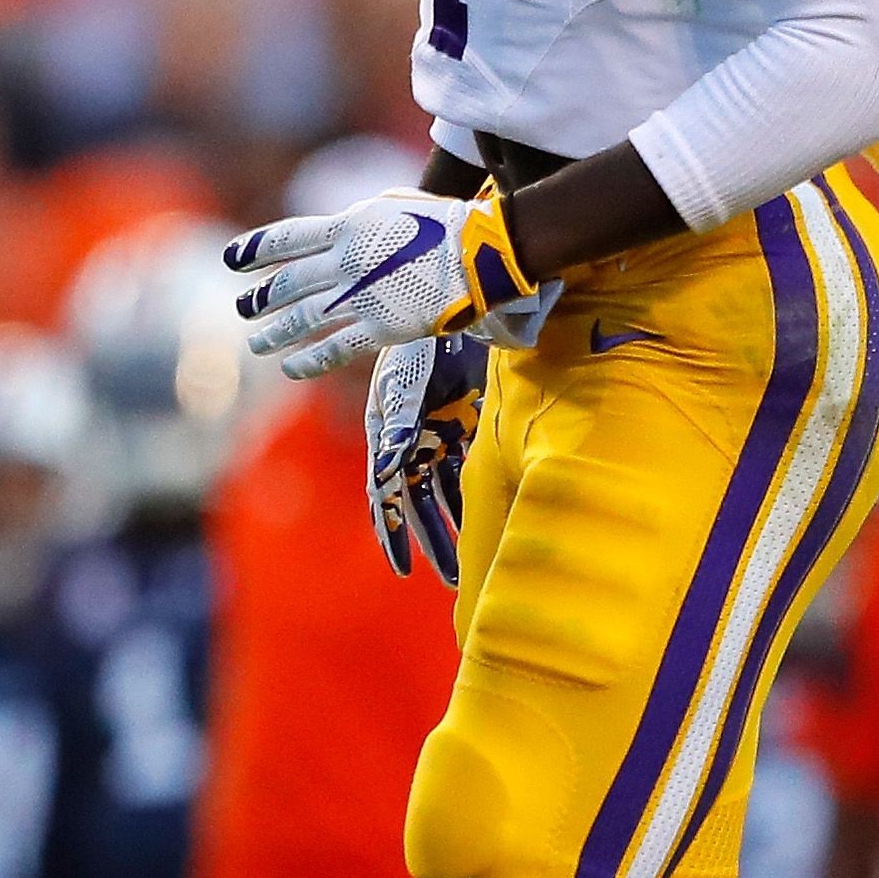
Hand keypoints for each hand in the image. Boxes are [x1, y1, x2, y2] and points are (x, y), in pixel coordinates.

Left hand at [228, 188, 550, 377]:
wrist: (481, 251)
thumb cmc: (443, 222)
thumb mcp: (392, 205)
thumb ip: (358, 220)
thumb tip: (338, 229)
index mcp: (345, 227)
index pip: (285, 239)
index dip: (255, 250)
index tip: (231, 260)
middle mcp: (343, 263)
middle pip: (286, 284)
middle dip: (260, 298)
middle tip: (242, 308)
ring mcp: (360, 297)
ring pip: (301, 319)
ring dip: (274, 333)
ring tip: (256, 343)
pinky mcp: (381, 327)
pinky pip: (334, 349)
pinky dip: (308, 361)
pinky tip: (291, 367)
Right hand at [364, 331, 489, 583]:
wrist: (459, 297)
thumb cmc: (424, 338)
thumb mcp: (407, 381)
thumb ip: (399, 427)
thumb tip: (387, 476)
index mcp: (385, 430)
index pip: (385, 493)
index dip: (392, 532)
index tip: (402, 570)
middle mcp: (409, 437)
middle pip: (415, 501)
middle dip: (430, 542)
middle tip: (452, 580)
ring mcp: (438, 430)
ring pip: (442, 492)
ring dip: (454, 528)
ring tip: (469, 565)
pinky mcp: (465, 421)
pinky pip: (468, 469)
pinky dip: (475, 498)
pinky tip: (493, 523)